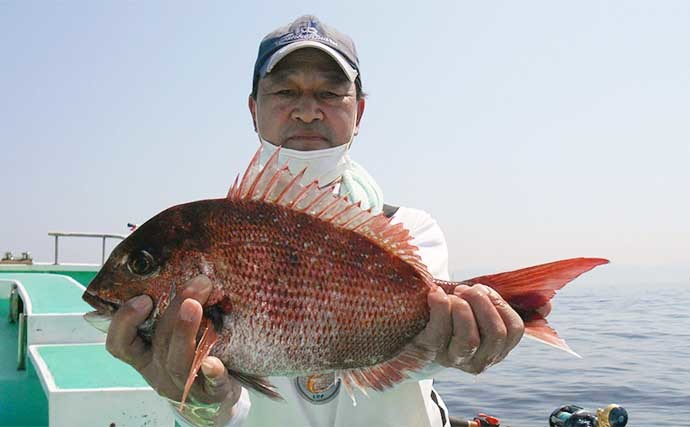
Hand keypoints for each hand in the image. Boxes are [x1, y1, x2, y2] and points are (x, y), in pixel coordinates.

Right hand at [105, 276, 240, 423]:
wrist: (215, 396)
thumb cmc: (190, 356)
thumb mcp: (169, 337)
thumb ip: (165, 311)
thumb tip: (171, 264)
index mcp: (145, 356)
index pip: (120, 344)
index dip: (125, 322)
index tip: (143, 298)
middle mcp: (160, 370)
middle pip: (159, 343)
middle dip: (174, 310)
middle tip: (198, 282)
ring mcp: (185, 383)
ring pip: (179, 360)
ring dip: (186, 330)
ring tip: (196, 305)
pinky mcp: (212, 392)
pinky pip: (211, 384)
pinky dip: (212, 372)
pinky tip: (213, 362)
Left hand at [412, 284, 524, 373]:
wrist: (411, 329)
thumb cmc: (450, 314)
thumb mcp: (480, 309)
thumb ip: (509, 304)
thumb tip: (547, 306)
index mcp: (496, 349)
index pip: (515, 330)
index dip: (502, 305)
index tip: (484, 290)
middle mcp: (478, 360)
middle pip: (495, 333)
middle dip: (483, 303)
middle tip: (466, 289)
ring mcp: (454, 359)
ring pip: (470, 338)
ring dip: (462, 307)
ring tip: (452, 294)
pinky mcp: (429, 352)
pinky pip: (440, 331)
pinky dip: (440, 306)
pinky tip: (436, 294)